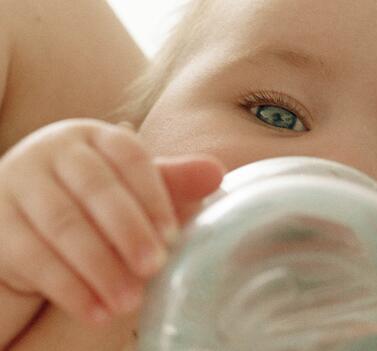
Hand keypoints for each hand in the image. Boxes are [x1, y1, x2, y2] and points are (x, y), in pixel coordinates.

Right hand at [0, 119, 224, 329]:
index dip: (154, 194)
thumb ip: (171, 181)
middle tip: (154, 267)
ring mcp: (19, 183)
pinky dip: (69, 288)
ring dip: (100, 267)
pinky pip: (33, 256)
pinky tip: (97, 311)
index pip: (128, 155)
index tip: (173, 235)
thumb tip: (217, 173)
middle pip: (95, 187)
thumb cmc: (91, 200)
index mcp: (94, 136)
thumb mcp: (129, 188)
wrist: (25, 219)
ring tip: (130, 300)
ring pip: (64, 224)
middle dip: (129, 231)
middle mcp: (53, 151)